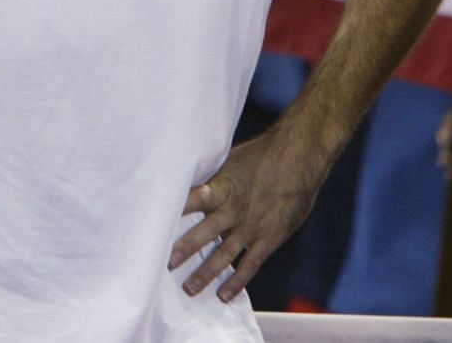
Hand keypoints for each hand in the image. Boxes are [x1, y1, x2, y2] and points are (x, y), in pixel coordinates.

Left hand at [170, 129, 324, 301]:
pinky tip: (224, 295)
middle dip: (185, 249)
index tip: (153, 221)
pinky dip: (237, 281)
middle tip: (166, 264)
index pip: (191, 200)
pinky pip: (250, 264)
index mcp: (220, 187)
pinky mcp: (268, 238)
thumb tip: (181, 177)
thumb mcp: (229, 160)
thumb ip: (209, 177)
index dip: (174, 210)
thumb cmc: (260, 155)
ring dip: (206, 273)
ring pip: (224, 254)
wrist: (298, 158)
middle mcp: (233, 209)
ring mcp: (251, 226)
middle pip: (204, 233)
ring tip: (189, 288)